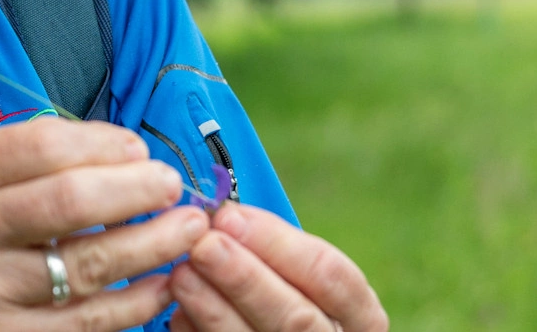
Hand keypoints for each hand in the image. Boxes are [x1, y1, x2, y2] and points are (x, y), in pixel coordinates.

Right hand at [0, 117, 210, 330]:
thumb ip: (24, 154)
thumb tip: (117, 148)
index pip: (39, 146)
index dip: (100, 142)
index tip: (136, 146)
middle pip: (68, 203)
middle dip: (134, 189)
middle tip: (171, 182)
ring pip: (89, 266)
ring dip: (152, 244)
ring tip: (188, 227)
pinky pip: (91, 322)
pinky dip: (139, 302)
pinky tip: (166, 281)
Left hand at [169, 203, 386, 331]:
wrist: (270, 329)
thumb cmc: (286, 298)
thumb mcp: (298, 277)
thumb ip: (272, 251)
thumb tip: (220, 216)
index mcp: (359, 316)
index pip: (334, 277)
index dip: (279, 244)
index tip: (229, 216)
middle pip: (297, 318)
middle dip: (245, 278)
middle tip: (203, 244)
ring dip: (214, 307)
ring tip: (181, 274)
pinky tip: (177, 311)